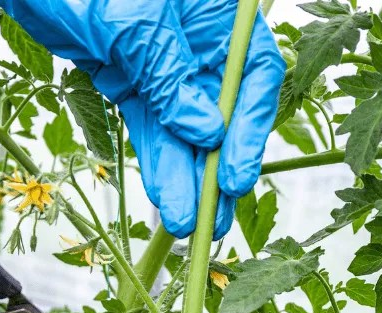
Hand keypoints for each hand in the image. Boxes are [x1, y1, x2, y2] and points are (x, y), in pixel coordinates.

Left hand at [0, 0, 285, 238]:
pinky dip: (157, 160)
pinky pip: (150, 126)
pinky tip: (165, 195)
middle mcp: (197, 40)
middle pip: (223, 110)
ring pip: (183, 127)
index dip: (249, 129)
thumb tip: (208, 133)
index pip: (252, 75)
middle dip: (217, 167)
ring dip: (185, 175)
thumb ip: (169, 75)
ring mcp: (163, 62)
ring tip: (185, 222)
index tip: (235, 177)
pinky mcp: (129, 78)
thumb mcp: (132, 22)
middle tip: (214, 219)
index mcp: (215, 13)